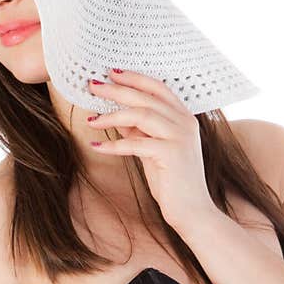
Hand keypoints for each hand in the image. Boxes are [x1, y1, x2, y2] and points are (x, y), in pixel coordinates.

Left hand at [86, 68, 218, 232]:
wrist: (192, 211)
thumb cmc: (171, 180)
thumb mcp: (153, 149)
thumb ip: (139, 130)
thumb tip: (115, 116)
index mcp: (184, 117)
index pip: (158, 87)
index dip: (134, 78)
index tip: (111, 73)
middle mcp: (185, 122)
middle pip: (146, 97)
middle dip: (116, 90)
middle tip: (93, 86)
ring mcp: (180, 137)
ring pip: (141, 115)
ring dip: (111, 116)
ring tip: (91, 120)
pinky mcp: (172, 154)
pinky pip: (136, 143)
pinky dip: (113, 145)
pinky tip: (96, 146)